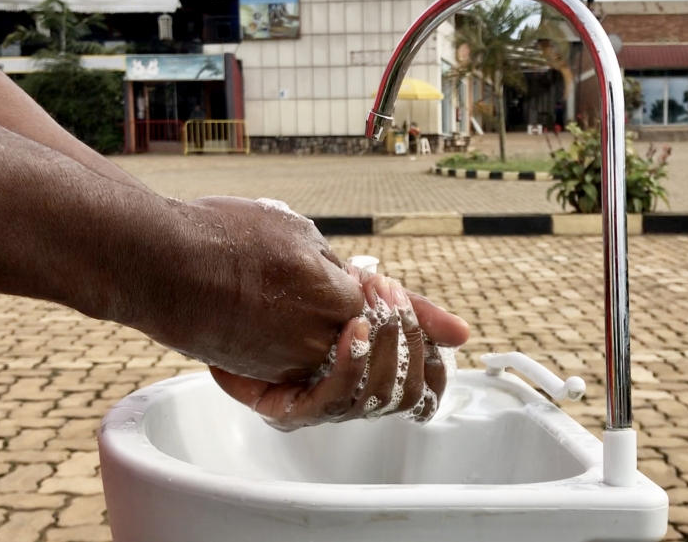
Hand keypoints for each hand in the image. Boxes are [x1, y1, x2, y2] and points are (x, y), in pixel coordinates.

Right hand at [129, 195, 364, 382]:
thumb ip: (326, 260)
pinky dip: (274, 341)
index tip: (320, 272)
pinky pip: (282, 360)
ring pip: (312, 348)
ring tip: (267, 297)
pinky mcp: (257, 374)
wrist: (165, 267)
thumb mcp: (295, 229)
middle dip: (323, 307)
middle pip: (340, 327)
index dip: (340, 282)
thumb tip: (338, 276)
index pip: (360, 299)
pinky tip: (253, 312)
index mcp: (336, 300)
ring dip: (298, 326)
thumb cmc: (227, 238)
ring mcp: (288, 361)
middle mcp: (319, 339)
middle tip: (290, 284)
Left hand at [210, 267, 469, 430]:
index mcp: (368, 369)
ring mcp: (319, 406)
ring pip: (378, 399)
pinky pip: (336, 400)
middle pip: (408, 394)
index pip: (422, 388)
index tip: (440, 334)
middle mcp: (348, 395)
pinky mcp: (289, 411)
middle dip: (409, 343)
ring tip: (373, 304)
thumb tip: (463, 334)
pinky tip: (353, 329)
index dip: (438, 369)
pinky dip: (353, 363)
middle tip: (392, 299)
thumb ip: (408, 311)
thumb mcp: (360, 289)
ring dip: (383, 346)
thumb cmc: (288, 282)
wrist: (224, 275)